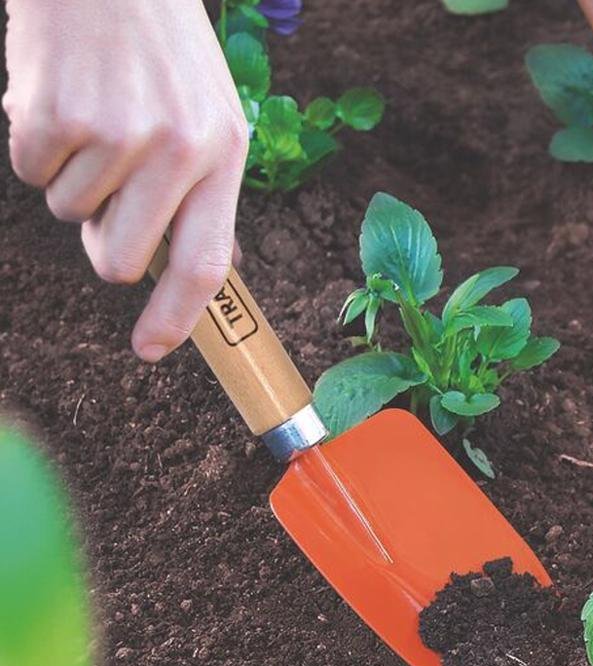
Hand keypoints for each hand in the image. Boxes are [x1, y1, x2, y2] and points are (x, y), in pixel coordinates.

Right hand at [3, 0, 247, 361]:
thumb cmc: (161, 46)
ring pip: (68, 214)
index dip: (175, 316)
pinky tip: (60, 98)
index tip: (152, 349)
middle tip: (107, 192)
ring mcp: (114, 133)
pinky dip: (36, 144)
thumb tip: (216, 268)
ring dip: (71, 178)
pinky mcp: (53, 114)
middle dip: (101, 241)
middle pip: (118, 260)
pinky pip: (30, 171)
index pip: (203, 263)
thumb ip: (210, 193)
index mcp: (220, 154)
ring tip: (92, 116)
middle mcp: (175, 150)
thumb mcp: (213, 112)